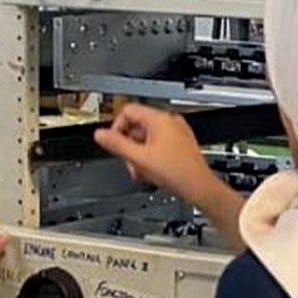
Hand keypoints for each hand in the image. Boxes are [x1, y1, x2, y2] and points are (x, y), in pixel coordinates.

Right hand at [94, 103, 219, 207]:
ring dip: (139, 154)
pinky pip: (158, 144)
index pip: (128, 111)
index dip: (116, 127)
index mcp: (160, 119)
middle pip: (136, 126)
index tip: (114, 143)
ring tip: (142, 170)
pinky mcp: (180, 143)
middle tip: (130, 162)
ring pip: (146, 137)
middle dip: (129, 146)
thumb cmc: (176, 171)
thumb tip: (99, 135)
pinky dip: (150, 156)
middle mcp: (169, 121)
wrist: (198, 186)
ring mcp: (176, 132)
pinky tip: (152, 171)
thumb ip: (117, 145)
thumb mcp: (139, 158)